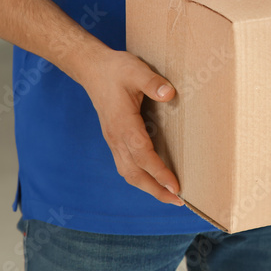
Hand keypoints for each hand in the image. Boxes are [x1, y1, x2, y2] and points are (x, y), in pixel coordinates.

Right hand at [78, 48, 184, 206]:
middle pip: (134, 173)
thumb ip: (152, 82)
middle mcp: (116, 137)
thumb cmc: (116, 69)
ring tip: (168, 196)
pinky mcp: (115, 138)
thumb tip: (169, 94)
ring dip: (148, 187)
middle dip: (155, 190)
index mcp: (123, 124)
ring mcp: (113, 140)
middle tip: (178, 201)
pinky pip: (126, 164)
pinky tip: (153, 179)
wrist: (92, 69)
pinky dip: (140, 177)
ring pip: (128, 172)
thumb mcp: (136, 70)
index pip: (143, 155)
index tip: (175, 186)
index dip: (159, 172)